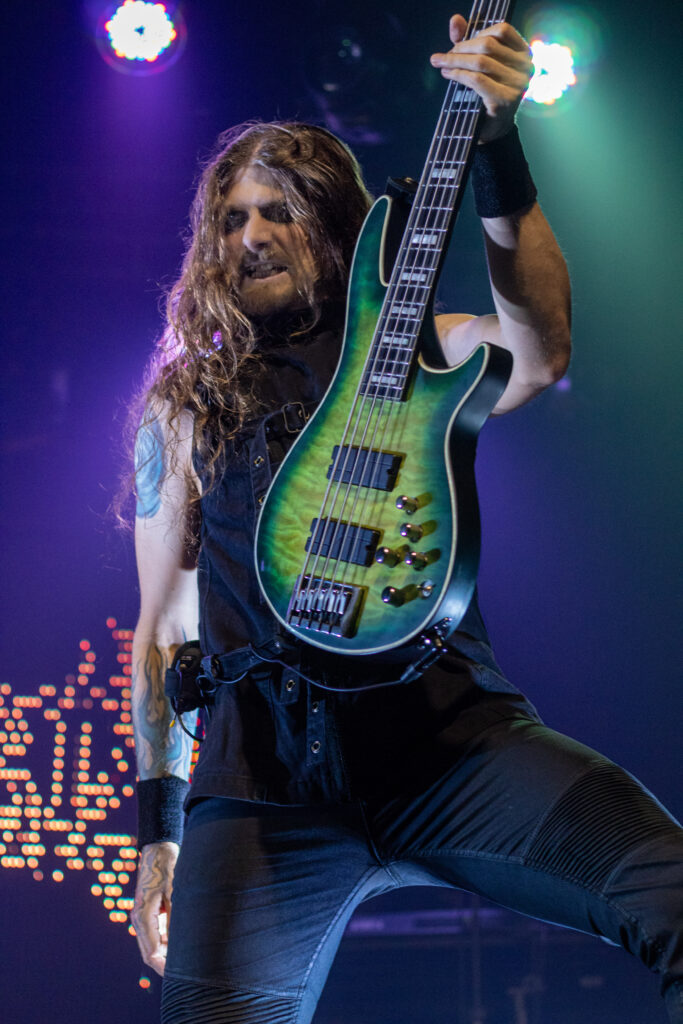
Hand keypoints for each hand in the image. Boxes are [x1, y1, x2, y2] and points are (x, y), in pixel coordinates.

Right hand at [130, 840, 178, 976]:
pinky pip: (155, 934)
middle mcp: (138, 919)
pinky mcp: (147, 912)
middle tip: (186, 974)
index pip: (151, 952)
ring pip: (152, 944)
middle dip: (165, 964)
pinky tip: (181, 944)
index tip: (178, 975)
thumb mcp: (175, 894)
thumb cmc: (168, 869)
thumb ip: (175, 920)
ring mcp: (141, 916)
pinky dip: (166, 942)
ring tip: (188, 961)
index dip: (164, 967)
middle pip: (150, 952)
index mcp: (142, 916)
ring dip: (166, 953)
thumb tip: (180, 944)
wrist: (158, 851)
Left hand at [430, 14, 532, 142]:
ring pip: (480, 62)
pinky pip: (477, 80)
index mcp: (524, 53)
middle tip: (442, 56)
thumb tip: (455, 19)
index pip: (502, 30)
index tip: (457, 44)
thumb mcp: (480, 63)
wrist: (493, 127)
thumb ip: (469, 41)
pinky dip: (459, 75)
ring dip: (455, 61)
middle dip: (460, 48)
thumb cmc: (487, 91)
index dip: (477, 33)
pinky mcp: (505, 100)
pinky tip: (448, 74)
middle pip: (488, 46)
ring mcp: (518, 84)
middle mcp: (526, 67)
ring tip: (440, 64)